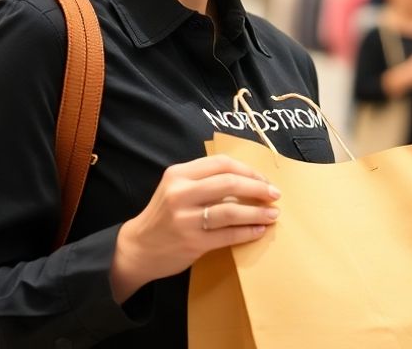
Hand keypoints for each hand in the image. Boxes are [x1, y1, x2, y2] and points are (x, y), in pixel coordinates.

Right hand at [111, 156, 280, 300]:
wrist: (137, 248)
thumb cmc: (163, 216)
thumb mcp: (175, 189)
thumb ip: (203, 180)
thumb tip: (246, 179)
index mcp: (179, 175)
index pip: (221, 163)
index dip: (248, 170)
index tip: (263, 179)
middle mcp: (181, 193)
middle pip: (229, 183)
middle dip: (258, 188)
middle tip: (274, 195)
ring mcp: (186, 219)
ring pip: (231, 210)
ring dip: (257, 212)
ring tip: (272, 214)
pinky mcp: (192, 242)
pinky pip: (228, 234)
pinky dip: (247, 232)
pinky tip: (258, 230)